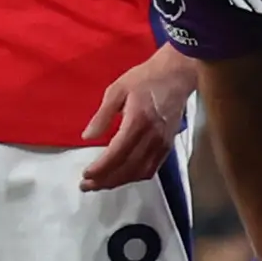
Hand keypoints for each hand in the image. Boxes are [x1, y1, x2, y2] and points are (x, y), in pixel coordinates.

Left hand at [77, 45, 198, 191]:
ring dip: (119, 182)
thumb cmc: (145, 78)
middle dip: (105, 180)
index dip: (100, 168)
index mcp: (138, 121)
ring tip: (100, 184)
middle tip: (86, 185)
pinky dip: (134, 177)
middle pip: (127, 168)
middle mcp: (152, 137)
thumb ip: (102, 115)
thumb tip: (87, 137)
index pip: (117, 153)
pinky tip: (122, 177)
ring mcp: (163, 143)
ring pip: (139, 172)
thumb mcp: (117, 89)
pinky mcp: (168, 146)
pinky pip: (151, 169)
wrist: (177, 74)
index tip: (85, 175)